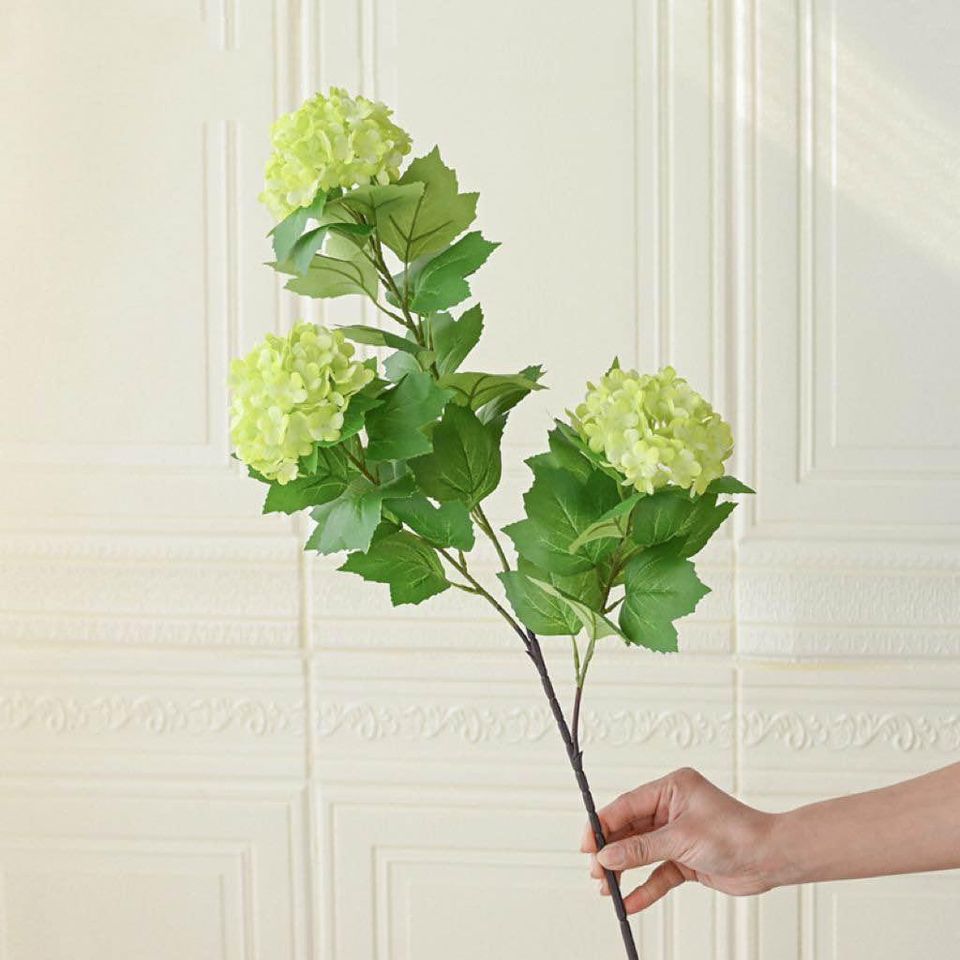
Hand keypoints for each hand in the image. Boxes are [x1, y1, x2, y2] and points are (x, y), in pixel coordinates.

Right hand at [582, 767, 776, 912]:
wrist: (770, 860)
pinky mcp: (685, 858)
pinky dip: (645, 887)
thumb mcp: (680, 840)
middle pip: (630, 829)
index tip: (586, 844)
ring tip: (605, 888)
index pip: (627, 805)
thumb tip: (607, 855)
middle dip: (611, 851)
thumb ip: (640, 849)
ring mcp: (678, 834)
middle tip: (595, 871)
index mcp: (671, 788)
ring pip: (641, 852)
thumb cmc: (734, 834)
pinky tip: (630, 902)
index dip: (603, 824)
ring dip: (624, 870)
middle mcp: (672, 808)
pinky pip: (658, 872)